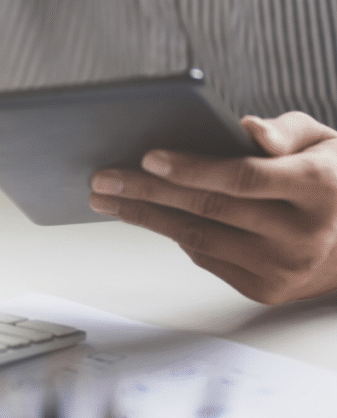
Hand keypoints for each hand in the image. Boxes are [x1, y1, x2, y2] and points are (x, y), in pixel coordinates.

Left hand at [89, 112, 336, 303]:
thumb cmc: (331, 178)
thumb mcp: (324, 142)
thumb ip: (285, 130)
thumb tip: (247, 127)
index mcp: (318, 188)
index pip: (244, 178)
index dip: (193, 168)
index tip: (148, 157)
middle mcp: (302, 234)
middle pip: (210, 209)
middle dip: (148, 192)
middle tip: (103, 178)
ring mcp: (282, 268)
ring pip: (199, 238)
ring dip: (144, 216)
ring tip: (106, 197)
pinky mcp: (263, 290)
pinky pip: (205, 256)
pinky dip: (172, 232)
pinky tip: (144, 214)